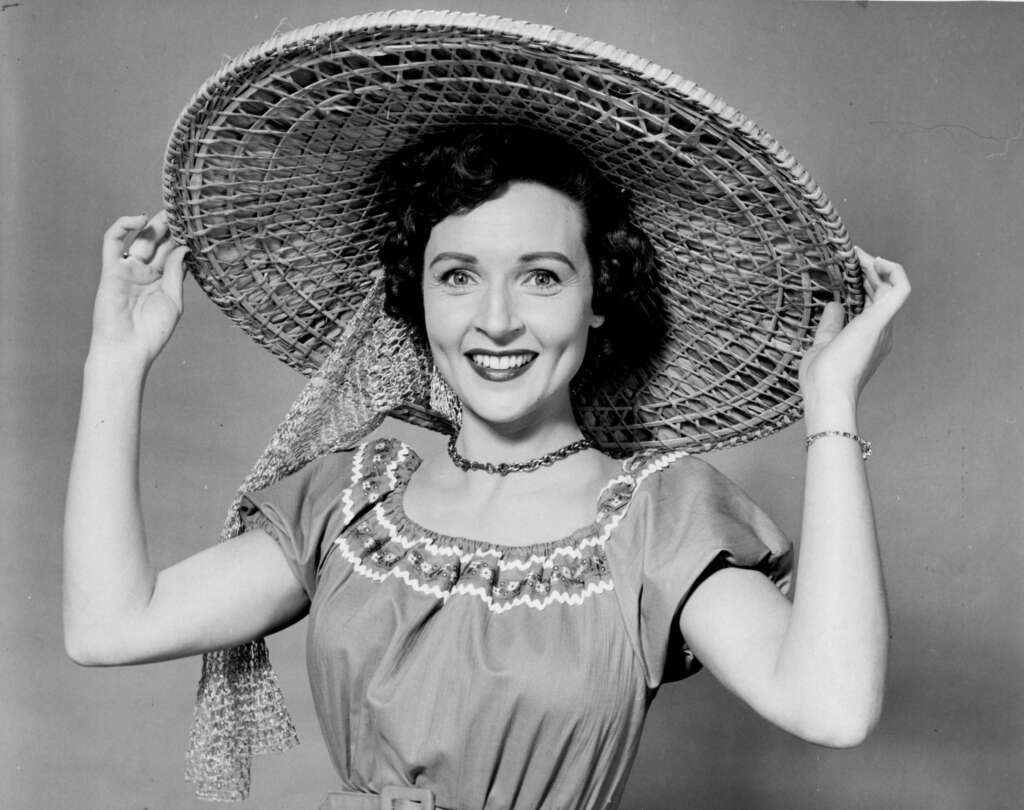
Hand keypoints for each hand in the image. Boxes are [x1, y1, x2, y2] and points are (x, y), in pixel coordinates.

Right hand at [92, 212, 188, 365]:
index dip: (184, 241)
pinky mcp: (111, 269)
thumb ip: (176, 273)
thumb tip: (183, 248)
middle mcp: (146, 273)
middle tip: (184, 211)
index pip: (174, 255)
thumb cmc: (152, 331)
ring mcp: (129, 270)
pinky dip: (123, 226)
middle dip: (171, 228)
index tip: (199, 227)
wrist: (126, 348)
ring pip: (141, 239)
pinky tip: (141, 219)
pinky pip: (113, 241)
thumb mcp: (173, 300)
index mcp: (163, 282)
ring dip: (154, 225)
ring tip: (170, 212)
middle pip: (159, 244)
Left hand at [799, 247, 910, 417]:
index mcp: (869, 339)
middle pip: (882, 293)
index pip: (872, 305)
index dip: (864, 285)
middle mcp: (882, 332)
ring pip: (892, 287)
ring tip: (858, 254)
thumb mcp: (823, 344)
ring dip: (877, 267)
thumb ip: (831, 325)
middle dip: (870, 272)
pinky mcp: (881, 320)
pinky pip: (899, 288)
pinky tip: (874, 260)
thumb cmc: (822, 379)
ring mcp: (884, 326)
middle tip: (853, 255)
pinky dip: (892, 271)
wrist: (827, 394)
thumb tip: (835, 304)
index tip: (848, 270)